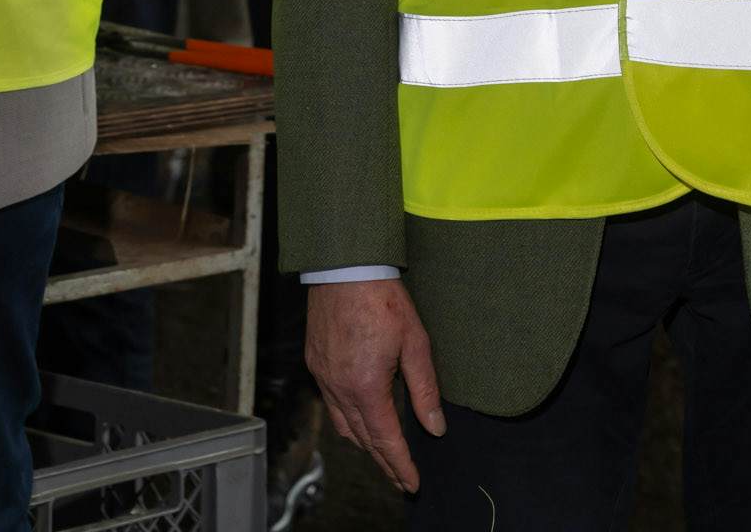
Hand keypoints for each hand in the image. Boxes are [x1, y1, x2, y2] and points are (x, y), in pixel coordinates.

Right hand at [305, 278, 444, 493]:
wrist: (344, 265)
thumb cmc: (382, 298)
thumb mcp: (415, 342)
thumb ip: (424, 389)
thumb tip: (435, 427)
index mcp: (366, 386)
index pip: (386, 440)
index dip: (400, 466)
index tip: (412, 484)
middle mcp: (340, 387)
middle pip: (363, 439)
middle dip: (384, 462)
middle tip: (401, 477)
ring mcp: (323, 375)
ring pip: (343, 426)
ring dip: (364, 444)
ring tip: (383, 453)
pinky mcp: (315, 361)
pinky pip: (331, 403)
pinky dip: (347, 419)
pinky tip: (359, 416)